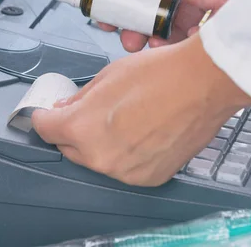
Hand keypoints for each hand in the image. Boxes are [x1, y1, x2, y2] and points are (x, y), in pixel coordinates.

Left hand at [32, 34, 250, 186]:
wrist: (205, 83)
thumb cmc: (161, 73)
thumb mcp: (109, 75)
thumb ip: (80, 98)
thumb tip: (65, 109)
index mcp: (82, 129)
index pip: (45, 129)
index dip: (44, 117)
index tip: (48, 114)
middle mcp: (100, 157)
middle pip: (70, 148)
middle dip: (72, 131)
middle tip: (87, 113)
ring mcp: (126, 172)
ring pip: (98, 160)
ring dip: (100, 144)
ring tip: (123, 119)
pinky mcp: (149, 177)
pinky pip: (124, 168)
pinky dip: (126, 154)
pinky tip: (141, 132)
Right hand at [99, 0, 250, 51]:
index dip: (114, 3)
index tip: (106, 20)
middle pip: (148, 11)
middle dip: (137, 28)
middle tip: (133, 40)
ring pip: (173, 24)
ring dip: (164, 38)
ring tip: (160, 44)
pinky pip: (206, 26)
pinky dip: (196, 38)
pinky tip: (191, 38)